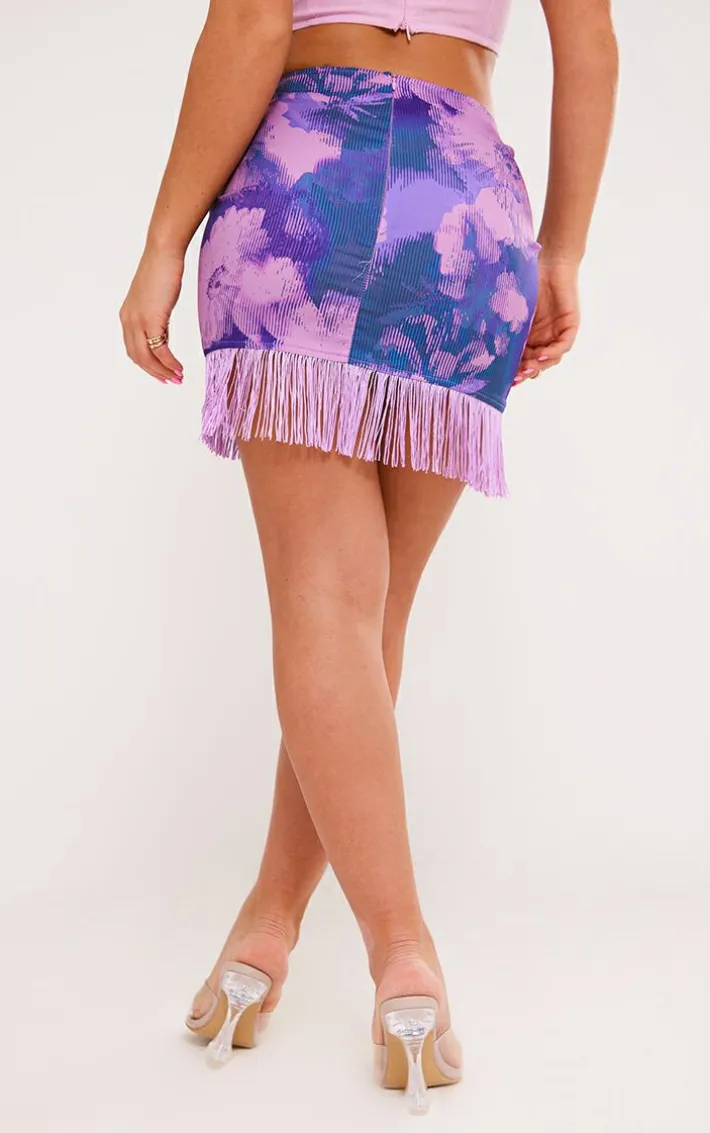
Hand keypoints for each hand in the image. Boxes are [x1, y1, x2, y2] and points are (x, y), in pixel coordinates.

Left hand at [120, 248, 184, 383]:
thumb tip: (163, 336)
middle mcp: (128, 320)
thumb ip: (157, 319)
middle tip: (172, 381)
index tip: (162, 374)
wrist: (163, 253)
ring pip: (147, 357)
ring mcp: (138, 321)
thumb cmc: (163, 270)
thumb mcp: (157, 300)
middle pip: (139, 358)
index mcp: (127, 316)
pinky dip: (169, 362)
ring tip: (178, 378)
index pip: (134, 349)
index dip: (147, 366)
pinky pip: (159, 349)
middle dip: (156, 373)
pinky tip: (179, 367)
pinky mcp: (151, 319)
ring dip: (163, 371)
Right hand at [513, 258, 579, 385]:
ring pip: (550, 359)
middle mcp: (543, 338)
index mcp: (528, 336)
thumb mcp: (511, 307)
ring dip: (538, 366)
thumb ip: (502, 325)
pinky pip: (563, 345)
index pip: (522, 360)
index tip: (502, 380)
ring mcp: (557, 333)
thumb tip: (477, 343)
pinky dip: (553, 353)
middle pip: (536, 364)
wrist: (550, 261)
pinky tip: (542, 356)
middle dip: (525, 373)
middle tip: (514, 379)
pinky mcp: (570, 325)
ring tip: (526, 369)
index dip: (514, 371)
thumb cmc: (527, 280)